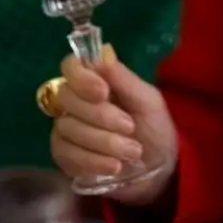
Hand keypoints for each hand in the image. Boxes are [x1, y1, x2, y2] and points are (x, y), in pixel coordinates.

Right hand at [51, 50, 178, 204]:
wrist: (158, 169)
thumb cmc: (153, 128)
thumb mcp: (147, 101)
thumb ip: (124, 79)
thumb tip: (101, 53)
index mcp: (94, 81)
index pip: (70, 66)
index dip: (82, 78)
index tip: (103, 92)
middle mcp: (74, 102)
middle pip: (67, 98)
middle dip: (101, 116)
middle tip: (130, 127)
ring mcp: (66, 128)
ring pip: (67, 128)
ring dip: (104, 142)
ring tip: (132, 152)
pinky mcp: (64, 156)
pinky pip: (65, 154)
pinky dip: (92, 161)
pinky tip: (114, 167)